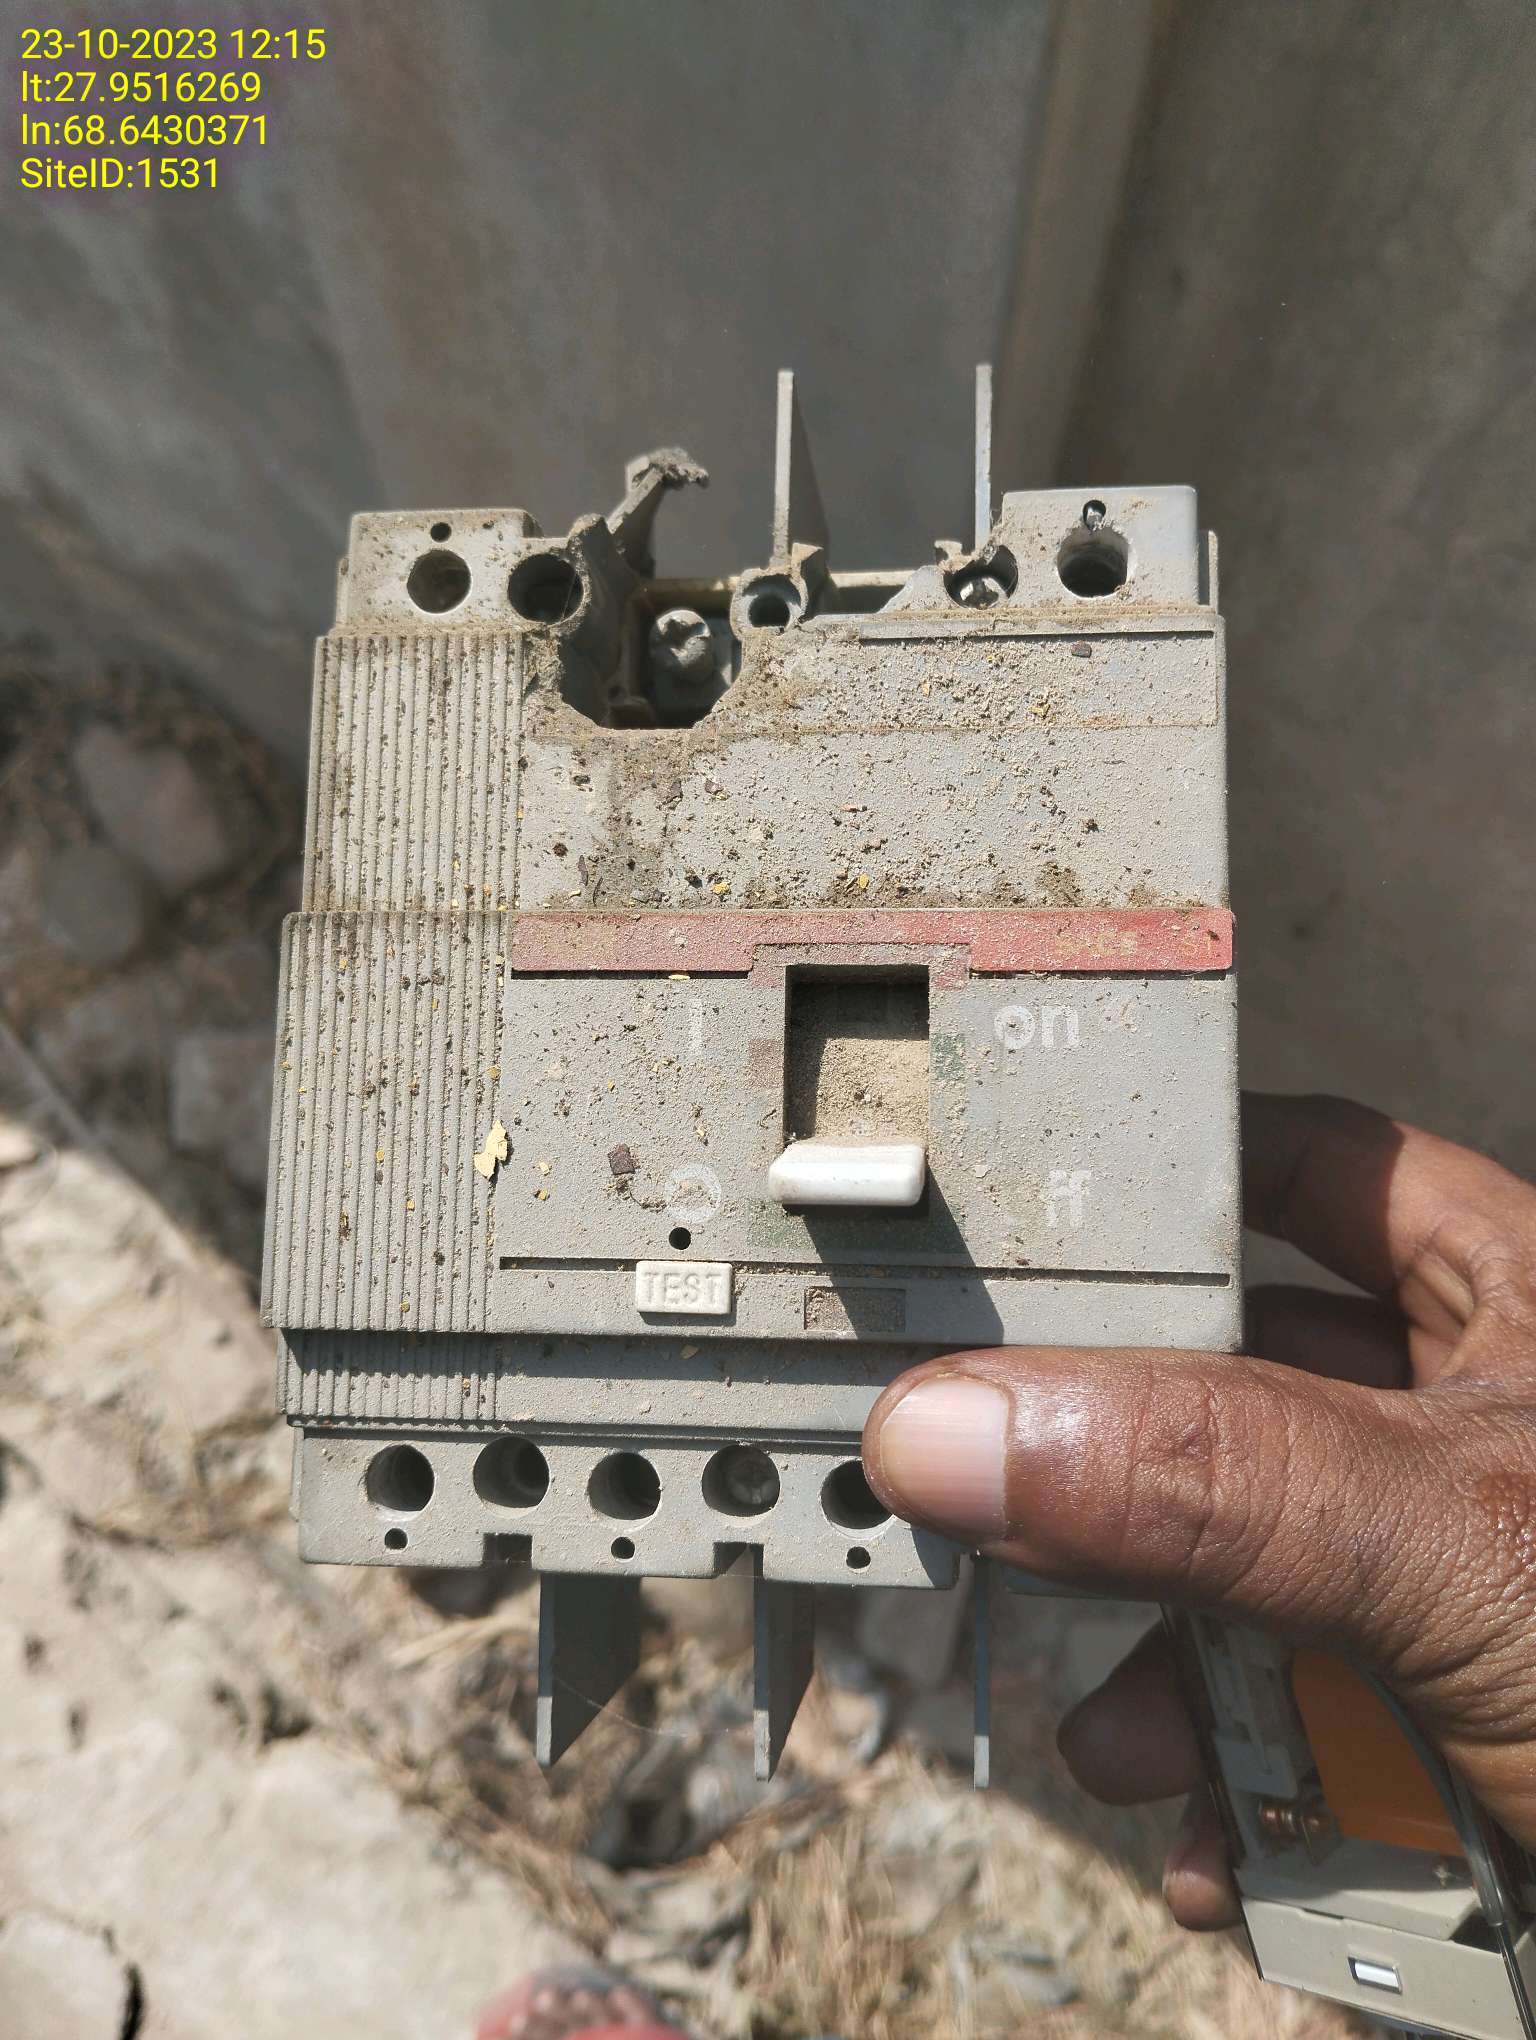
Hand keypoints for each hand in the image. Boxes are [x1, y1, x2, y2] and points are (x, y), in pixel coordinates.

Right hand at [862, 1093, 1535, 1927]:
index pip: (1316, 1167)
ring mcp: (1457, 1587)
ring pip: (1248, 1578)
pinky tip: (1223, 1850)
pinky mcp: (1449, 1731)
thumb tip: (954, 1426)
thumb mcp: (1460, 1545)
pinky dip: (1239, 1791)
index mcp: (1516, 1300)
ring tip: (1132, 1745)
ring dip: (1170, 1673)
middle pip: (1236, 1391)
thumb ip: (1209, 1476)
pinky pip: (1295, 1725)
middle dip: (1124, 1477)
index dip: (1180, 1168)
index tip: (1031, 1209)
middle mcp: (1474, 1428)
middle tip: (1004, 1494)